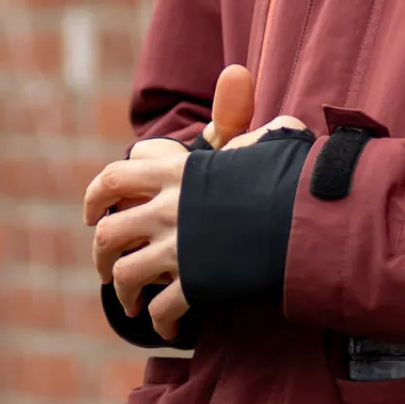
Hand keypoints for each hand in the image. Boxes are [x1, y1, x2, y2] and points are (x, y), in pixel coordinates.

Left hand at [82, 66, 299, 340]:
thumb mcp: (260, 137)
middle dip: (100, 254)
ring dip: (123, 292)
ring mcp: (178, 247)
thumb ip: (240, 122)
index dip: (101, 194)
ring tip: (132, 303)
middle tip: (106, 265)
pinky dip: (160, 321)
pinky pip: (163, 308)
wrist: (308, 213)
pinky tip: (168, 328)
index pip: (116, 177)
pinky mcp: (196, 282)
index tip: (96, 210)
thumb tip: (237, 76)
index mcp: (176, 171)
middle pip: (107, 232)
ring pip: (125, 274)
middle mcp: (168, 208)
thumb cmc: (288, 175)